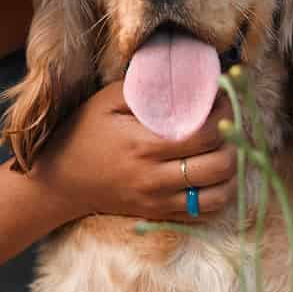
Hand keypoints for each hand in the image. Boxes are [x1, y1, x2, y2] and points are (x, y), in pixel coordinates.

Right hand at [31, 82, 236, 225]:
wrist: (60, 182)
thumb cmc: (82, 134)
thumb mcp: (105, 102)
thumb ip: (144, 89)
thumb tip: (183, 77)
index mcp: (143, 145)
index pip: (204, 134)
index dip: (224, 115)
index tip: (223, 100)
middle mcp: (154, 177)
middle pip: (219, 166)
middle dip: (232, 142)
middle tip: (227, 125)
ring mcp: (158, 200)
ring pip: (218, 194)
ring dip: (229, 173)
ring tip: (223, 151)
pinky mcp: (158, 214)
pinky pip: (203, 212)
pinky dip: (217, 195)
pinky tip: (211, 176)